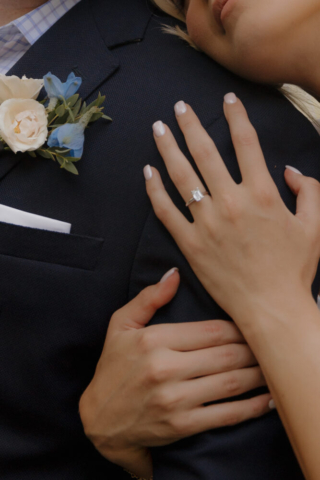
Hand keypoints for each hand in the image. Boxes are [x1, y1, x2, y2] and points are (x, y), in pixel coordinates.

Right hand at [79, 269, 271, 478]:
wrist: (99, 419)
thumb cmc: (112, 367)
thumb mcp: (120, 325)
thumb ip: (148, 298)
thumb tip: (174, 274)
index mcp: (154, 340)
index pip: (211, 330)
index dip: (238, 328)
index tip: (251, 326)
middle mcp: (165, 368)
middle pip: (226, 354)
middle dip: (253, 349)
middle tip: (268, 344)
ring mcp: (175, 399)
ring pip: (231, 382)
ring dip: (258, 375)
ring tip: (272, 367)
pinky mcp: (182, 426)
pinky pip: (226, 415)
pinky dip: (251, 407)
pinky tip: (266, 399)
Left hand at [145, 96, 319, 328]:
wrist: (271, 308)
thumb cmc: (294, 269)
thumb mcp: (314, 226)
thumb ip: (309, 191)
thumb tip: (289, 171)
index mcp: (262, 194)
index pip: (246, 142)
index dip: (236, 116)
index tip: (227, 99)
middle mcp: (230, 202)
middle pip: (205, 152)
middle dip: (190, 124)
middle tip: (179, 107)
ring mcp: (206, 223)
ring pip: (181, 176)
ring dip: (168, 148)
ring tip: (158, 128)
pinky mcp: (190, 243)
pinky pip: (166, 211)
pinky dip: (154, 190)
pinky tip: (147, 172)